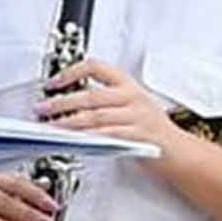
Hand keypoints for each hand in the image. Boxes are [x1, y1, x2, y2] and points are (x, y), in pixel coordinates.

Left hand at [37, 56, 180, 156]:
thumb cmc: (152, 132)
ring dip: (68, 123)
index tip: (53, 83)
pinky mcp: (137, 137)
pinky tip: (73, 141)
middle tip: (42, 109)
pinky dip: (87, 138)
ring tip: (50, 127)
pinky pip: (107, 135)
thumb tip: (68, 107)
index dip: (72, 72)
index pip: (96, 67)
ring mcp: (136, 117)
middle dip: (61, 103)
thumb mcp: (132, 107)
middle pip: (90, 96)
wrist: (179, 152)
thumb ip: (105, 104)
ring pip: (95, 117)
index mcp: (129, 85)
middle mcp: (132, 98)